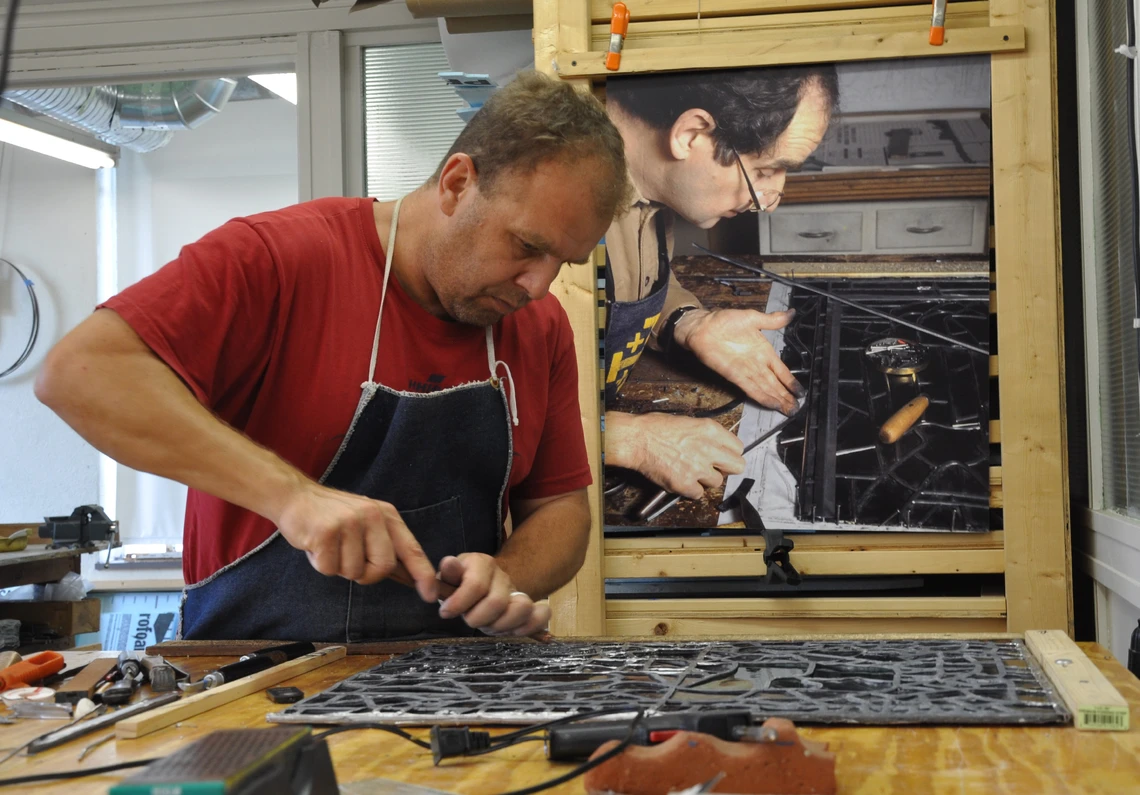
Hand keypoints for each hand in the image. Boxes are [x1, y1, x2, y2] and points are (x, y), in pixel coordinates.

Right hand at [275, 482, 438, 600]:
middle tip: (348, 559)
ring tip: (330, 546)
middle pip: (383, 567)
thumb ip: (384, 543)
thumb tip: (407, 575)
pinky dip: (320, 564)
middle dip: (366, 574)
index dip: (423, 574)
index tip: (431, 594)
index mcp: (386, 515)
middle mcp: (372, 516)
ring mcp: (349, 523)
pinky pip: (329, 569)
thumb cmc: (331, 516)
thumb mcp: (365, 521)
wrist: (295, 497)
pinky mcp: (326, 533)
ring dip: (338, 567)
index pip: (411, 549)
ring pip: (353, 572)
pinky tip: (316, 545)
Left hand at [437, 554, 551, 636]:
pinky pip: (543, 614)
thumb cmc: (459, 586)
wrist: (480, 588)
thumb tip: (449, 563)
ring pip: (522, 608)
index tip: (445, 612)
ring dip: (501, 626)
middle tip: (469, 620)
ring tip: (489, 626)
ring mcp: (519, 590)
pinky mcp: (531, 606)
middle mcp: (502, 575)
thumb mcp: (448, 579)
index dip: (458, 604)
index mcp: (482, 563)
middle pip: (497, 602)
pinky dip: (530, 626)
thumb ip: (448, 574)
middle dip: (478, 619)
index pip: (476, 585)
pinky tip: (514, 631)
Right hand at [606, 411, 744, 498]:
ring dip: (706, 480)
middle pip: (737, 466)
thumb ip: (706, 435)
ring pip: (717, 482)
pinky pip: (698, 494)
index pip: (738, 447)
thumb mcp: (688, 421)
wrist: (637, 439)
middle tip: (715, 468)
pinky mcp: (686, 483)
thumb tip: (716, 446)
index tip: (723, 457)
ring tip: (691, 472)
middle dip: (727, 469)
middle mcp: (709, 448)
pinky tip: (681, 480)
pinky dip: (690, 490)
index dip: (729, 454)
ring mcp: (698, 467)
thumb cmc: (655, 428)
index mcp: (710, 430)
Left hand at [673, 308, 803, 414]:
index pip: (781, 371)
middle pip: (775, 384)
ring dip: (777, 399)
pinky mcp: (734, 375)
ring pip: (765, 388)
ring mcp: (746, 371)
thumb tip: (791, 314)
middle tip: (796, 409)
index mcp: (764, 351)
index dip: (790, 382)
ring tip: (789, 410)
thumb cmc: (724, 321)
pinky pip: (750, 388)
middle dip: (786, 396)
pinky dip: (761, 396)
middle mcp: (757, 364)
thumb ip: (772, 320)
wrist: (702, 326)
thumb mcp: (752, 318)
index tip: (800, 393)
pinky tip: (771, 403)